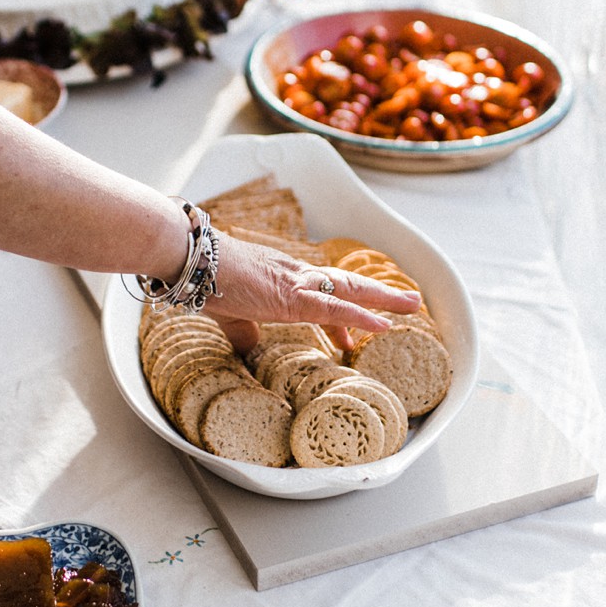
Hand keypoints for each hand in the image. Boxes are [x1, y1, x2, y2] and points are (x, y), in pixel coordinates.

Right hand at [200, 237, 420, 354]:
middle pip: (347, 285)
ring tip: (412, 305)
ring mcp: (297, 284)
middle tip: (408, 302)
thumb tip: (247, 346)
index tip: (353, 335)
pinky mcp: (292, 298)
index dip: (344, 313)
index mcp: (282, 278)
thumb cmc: (204, 280)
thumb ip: (242, 329)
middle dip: (379, 295)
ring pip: (351, 291)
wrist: (193, 260)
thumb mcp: (228, 311)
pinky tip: (384, 324)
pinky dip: (362, 316)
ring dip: (384, 299)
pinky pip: (335, 309)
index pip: (322, 294)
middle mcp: (296, 276)